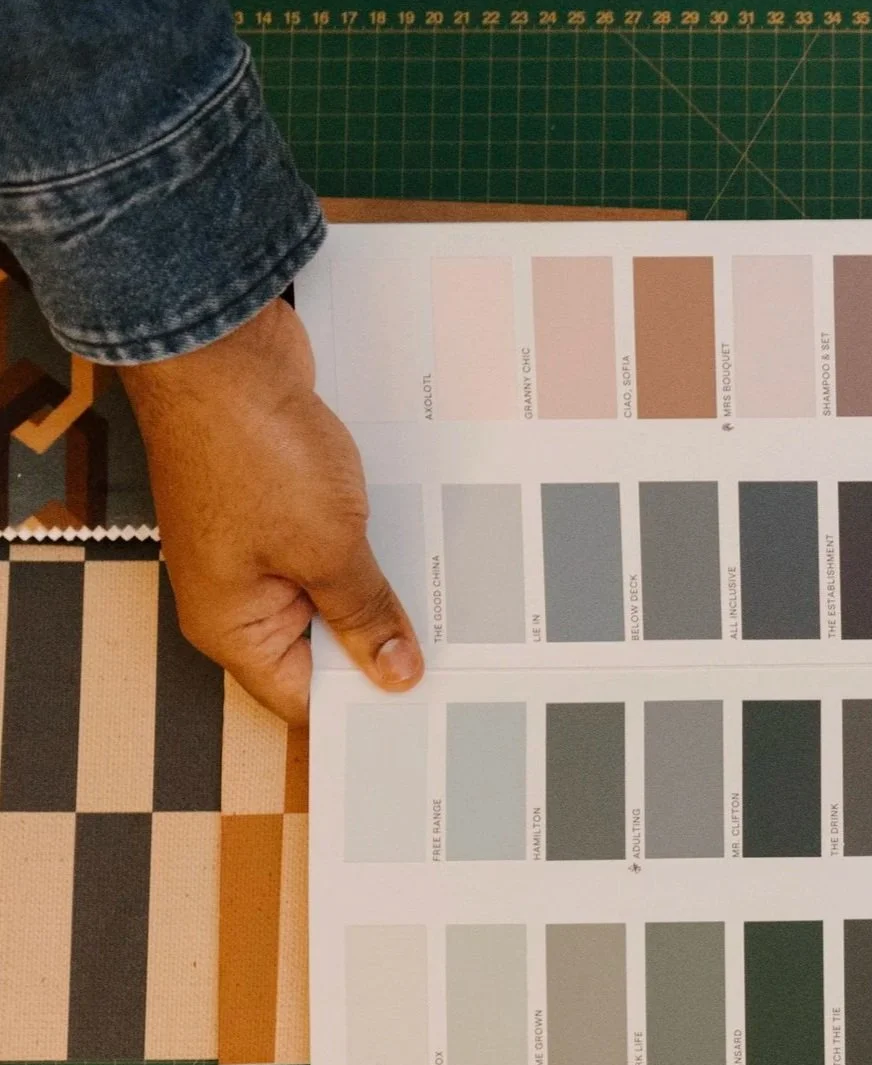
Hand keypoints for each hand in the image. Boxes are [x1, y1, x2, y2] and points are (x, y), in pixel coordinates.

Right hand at [120, 296, 421, 724]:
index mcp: (230, 624)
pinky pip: (332, 543)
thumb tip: (395, 675)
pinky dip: (372, 548)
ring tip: (454, 613)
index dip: (359, 709)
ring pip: (332, 591)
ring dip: (383, 593)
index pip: (301, 698)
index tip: (423, 716)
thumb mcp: (328, 549)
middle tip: (457, 665)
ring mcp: (256, 544)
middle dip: (380, 649)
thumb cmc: (252, 448)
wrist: (222, 348)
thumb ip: (364, 615)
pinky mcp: (277, 501)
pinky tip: (425, 551)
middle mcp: (236, 592)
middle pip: (319, 648)